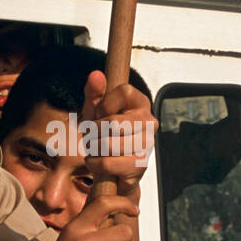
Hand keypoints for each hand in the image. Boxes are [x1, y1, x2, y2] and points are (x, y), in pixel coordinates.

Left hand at [80, 71, 156, 192]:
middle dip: (94, 131)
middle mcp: (150, 122)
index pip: (124, 91)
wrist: (111, 165)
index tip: (99, 113)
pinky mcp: (140, 166)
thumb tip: (96, 75)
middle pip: (113, 122)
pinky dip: (95, 163)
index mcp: (141, 102)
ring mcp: (148, 145)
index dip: (104, 104)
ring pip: (108, 144)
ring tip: (93, 148)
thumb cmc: (104, 133)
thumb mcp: (95, 110)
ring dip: (93, 148)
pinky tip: (96, 161)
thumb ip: (94, 92)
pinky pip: (108, 163)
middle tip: (91, 135)